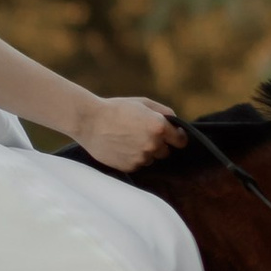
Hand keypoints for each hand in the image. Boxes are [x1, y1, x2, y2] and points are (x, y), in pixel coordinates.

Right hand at [63, 93, 183, 174]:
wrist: (90, 122)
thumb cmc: (116, 109)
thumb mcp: (142, 102)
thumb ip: (164, 112)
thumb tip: (176, 123)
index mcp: (159, 127)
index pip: (181, 141)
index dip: (177, 138)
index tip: (173, 137)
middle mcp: (153, 144)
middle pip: (166, 152)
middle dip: (159, 144)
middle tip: (142, 134)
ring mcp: (142, 158)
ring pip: (151, 159)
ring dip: (145, 152)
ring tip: (128, 140)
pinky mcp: (130, 167)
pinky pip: (138, 165)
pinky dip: (133, 158)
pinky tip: (121, 147)